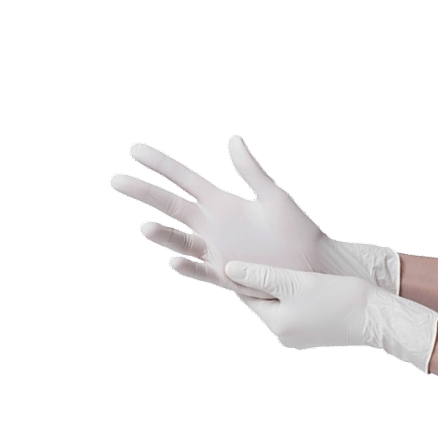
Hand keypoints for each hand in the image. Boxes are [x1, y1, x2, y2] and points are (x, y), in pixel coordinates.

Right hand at [109, 135, 398, 296]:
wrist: (312, 265)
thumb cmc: (297, 229)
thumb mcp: (274, 195)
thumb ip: (251, 171)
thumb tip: (233, 138)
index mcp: (222, 202)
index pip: (184, 179)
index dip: (160, 164)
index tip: (136, 150)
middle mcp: (213, 225)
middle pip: (172, 206)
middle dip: (145, 193)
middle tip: (117, 180)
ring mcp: (216, 251)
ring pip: (180, 241)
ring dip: (162, 235)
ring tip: (145, 226)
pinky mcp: (225, 275)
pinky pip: (201, 272)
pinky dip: (188, 268)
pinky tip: (175, 261)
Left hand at [226, 261, 437, 372]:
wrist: (377, 316)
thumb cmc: (337, 297)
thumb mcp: (294, 282)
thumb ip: (260, 276)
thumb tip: (229, 271)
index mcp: (276, 325)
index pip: (249, 298)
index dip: (246, 277)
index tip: (245, 257)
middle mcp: (283, 335)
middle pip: (263, 302)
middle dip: (264, 282)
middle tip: (268, 258)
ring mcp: (299, 336)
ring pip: (280, 305)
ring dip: (280, 289)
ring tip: (286, 268)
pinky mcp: (312, 333)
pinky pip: (294, 311)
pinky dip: (294, 297)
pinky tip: (301, 282)